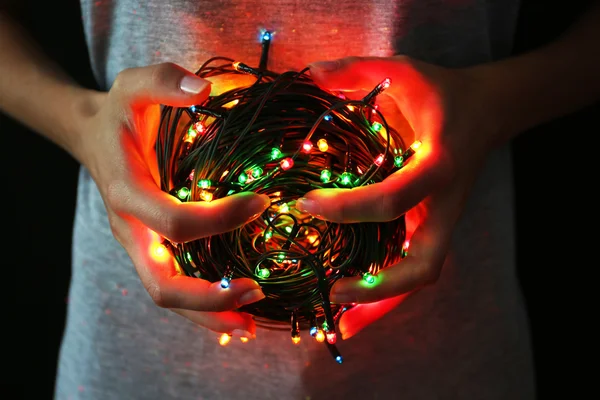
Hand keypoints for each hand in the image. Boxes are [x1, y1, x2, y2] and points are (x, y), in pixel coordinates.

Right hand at [76, 62, 270, 338]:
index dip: (221, 219)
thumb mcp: (133, 84)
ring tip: (251, 323)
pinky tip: (237, 307)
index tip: (262, 202)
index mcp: (127, 194)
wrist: (92, 136)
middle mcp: (131, 230)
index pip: (174, 222)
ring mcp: (140, 245)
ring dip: (209, 314)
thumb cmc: (119, 113)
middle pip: (162, 285)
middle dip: (209, 298)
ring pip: (168, 296)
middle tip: (257, 294)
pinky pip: (175, 284)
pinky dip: (204, 305)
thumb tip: (204, 88)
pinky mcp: (152, 249)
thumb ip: (164, 80)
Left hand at [300, 56, 496, 338]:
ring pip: (419, 276)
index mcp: (439, 165)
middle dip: (379, 288)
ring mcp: (441, 221)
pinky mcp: (432, 226)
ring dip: (381, 306)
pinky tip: (352, 305)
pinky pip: (411, 267)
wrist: (486, 111)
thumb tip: (308, 74)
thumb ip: (358, 68)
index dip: (348, 208)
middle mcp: (444, 204)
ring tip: (338, 327)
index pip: (395, 198)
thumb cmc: (443, 93)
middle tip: (332, 295)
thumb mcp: (404, 70)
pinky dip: (385, 293)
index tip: (304, 204)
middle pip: (424, 264)